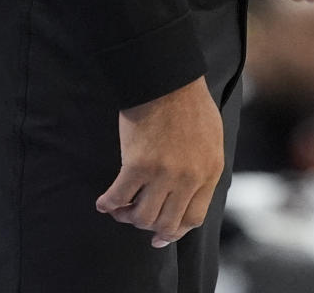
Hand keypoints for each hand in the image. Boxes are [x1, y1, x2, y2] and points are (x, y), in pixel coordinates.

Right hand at [95, 75, 224, 248]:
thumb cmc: (189, 102)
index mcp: (209, 172)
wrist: (168, 78)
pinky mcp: (138, 165)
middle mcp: (188, 179)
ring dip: (127, 216)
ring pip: (142, 216)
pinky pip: (120, 196)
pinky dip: (109, 203)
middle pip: (166, 222)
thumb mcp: (211, 138)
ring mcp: (163, 174)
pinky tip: (103, 202)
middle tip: (135, 218)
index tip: (160, 235)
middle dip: (148, 226)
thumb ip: (203, 168)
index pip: (193, 219)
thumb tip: (189, 193)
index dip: (174, 232)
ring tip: (119, 209)